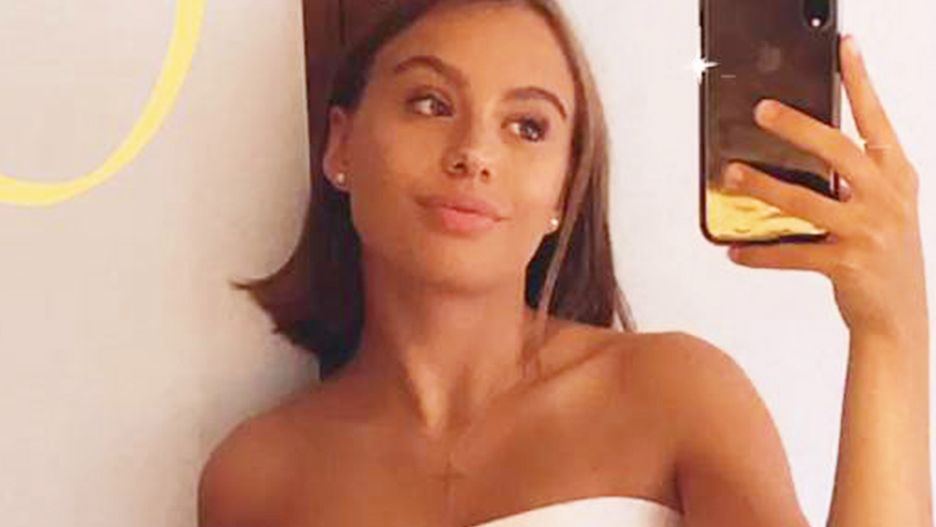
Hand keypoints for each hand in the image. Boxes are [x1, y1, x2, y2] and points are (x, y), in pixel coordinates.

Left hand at [722, 34, 927, 341]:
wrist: (899, 318)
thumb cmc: (884, 254)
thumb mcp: (884, 207)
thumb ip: (857, 177)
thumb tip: (804, 148)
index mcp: (896, 177)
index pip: (877, 121)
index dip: (861, 82)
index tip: (845, 49)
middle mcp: (886, 199)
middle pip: (838, 151)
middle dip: (797, 127)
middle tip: (762, 110)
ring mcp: (868, 232)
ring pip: (806, 201)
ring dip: (763, 186)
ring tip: (731, 174)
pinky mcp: (847, 265)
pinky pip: (793, 254)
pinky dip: (760, 253)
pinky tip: (735, 251)